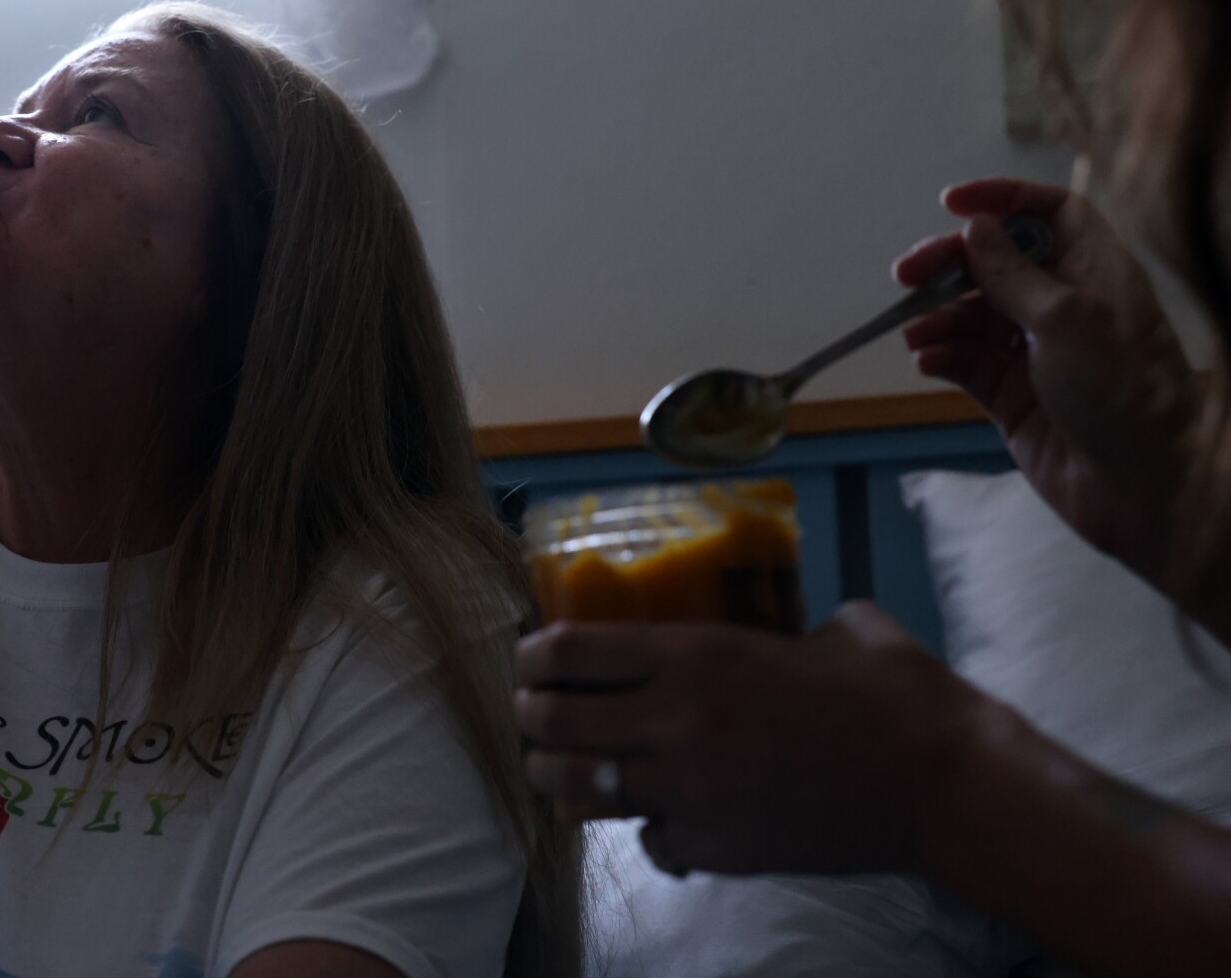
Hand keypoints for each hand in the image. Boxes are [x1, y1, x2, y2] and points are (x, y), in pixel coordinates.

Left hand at [514, 603, 985, 875]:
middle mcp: (676, 719)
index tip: (528, 659)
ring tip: (563, 770)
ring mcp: (689, 789)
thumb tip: (777, 628)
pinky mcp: (715, 846)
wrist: (943, 783)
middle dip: (530, 718)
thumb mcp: (830, 628)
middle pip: (551, 722)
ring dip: (562, 777)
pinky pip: (649, 840)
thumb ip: (776, 625)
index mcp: (696, 654)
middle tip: (532, 716)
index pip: (568, 650)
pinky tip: (667, 819)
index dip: (532, 656)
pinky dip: (650, 831)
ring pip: (580, 788)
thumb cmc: (896, 696)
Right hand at [896, 178, 1196, 581]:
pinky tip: (927, 361)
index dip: (1004, 199)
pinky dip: (942, 356)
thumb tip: (975, 228)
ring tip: (917, 333)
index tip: (954, 205)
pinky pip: (965, 363)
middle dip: (949, 266)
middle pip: (995, 264)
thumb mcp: (1065, 317)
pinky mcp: (1012, 395)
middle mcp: (1063, 305)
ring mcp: (1035, 352)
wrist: (1145, 484)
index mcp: (1092, 271)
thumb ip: (1010, 273)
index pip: (1049, 214)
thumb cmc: (1122, 388)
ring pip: (972, 315)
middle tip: (906, 276)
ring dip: (939, 317)